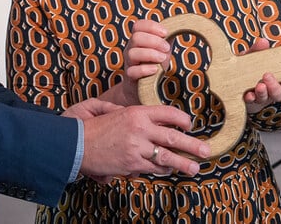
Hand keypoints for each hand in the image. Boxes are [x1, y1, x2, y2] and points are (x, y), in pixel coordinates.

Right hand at [73, 102, 209, 181]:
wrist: (75, 144)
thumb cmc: (91, 127)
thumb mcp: (110, 110)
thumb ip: (127, 111)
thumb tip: (141, 116)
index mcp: (136, 111)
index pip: (167, 113)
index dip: (182, 119)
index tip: (190, 125)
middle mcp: (140, 128)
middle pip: (173, 136)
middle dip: (192, 144)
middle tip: (206, 150)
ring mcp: (137, 147)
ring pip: (167, 156)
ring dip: (183, 163)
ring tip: (195, 168)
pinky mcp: (131, 163)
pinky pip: (152, 167)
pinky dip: (163, 170)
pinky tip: (172, 171)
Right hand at [101, 19, 171, 106]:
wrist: (142, 86)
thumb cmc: (154, 63)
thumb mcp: (162, 49)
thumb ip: (167, 37)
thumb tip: (180, 25)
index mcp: (138, 39)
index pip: (138, 25)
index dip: (152, 27)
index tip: (165, 32)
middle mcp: (131, 48)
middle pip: (136, 37)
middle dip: (154, 41)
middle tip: (166, 48)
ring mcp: (129, 62)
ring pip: (132, 53)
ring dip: (151, 54)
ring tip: (162, 58)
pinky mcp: (130, 77)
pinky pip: (132, 71)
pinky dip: (145, 69)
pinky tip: (155, 69)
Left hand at [241, 38, 280, 112]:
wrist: (234, 81)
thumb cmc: (250, 68)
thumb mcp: (253, 57)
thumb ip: (258, 51)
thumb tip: (263, 42)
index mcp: (278, 80)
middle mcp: (271, 91)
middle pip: (279, 94)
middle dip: (275, 86)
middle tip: (267, 76)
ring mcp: (260, 97)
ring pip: (265, 98)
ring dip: (263, 92)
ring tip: (259, 86)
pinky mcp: (248, 101)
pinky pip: (250, 102)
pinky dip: (250, 98)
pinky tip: (248, 95)